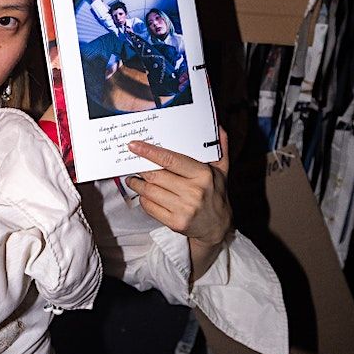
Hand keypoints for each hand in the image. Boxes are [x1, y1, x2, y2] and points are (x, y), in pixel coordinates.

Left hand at [126, 128, 231, 280]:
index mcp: (203, 175)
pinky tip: (143, 194)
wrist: (218, 226)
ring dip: (137, 184)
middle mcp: (193, 192)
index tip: (134, 146)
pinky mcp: (175, 223)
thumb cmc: (216, 194)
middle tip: (132, 163)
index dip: (149, 152)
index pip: (170, 160)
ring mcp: (183, 209)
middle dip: (140, 169)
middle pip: (155, 176)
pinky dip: (143, 199)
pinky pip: (150, 207)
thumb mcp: (221, 170)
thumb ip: (219, 148)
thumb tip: (218, 127)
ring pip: (149, 192)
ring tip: (133, 179)